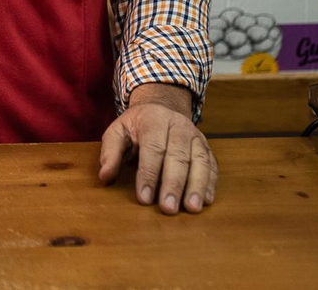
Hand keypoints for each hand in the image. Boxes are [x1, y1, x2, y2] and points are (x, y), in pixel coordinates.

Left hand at [98, 83, 216, 213]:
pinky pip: (212, 165)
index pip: (153, 148)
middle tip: (168, 208)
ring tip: (191, 208)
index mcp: (154, 119)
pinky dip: (210, 183)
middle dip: (173, 184)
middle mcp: (178, 126)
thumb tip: (105, 176)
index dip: (149, 174)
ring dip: (197, 186)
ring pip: (200, 161)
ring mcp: (196, 136)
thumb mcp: (117, 132)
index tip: (144, 198)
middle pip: (178, 156)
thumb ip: (110, 153)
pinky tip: (206, 200)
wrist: (160, 108)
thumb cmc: (136, 126)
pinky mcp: (207, 148)